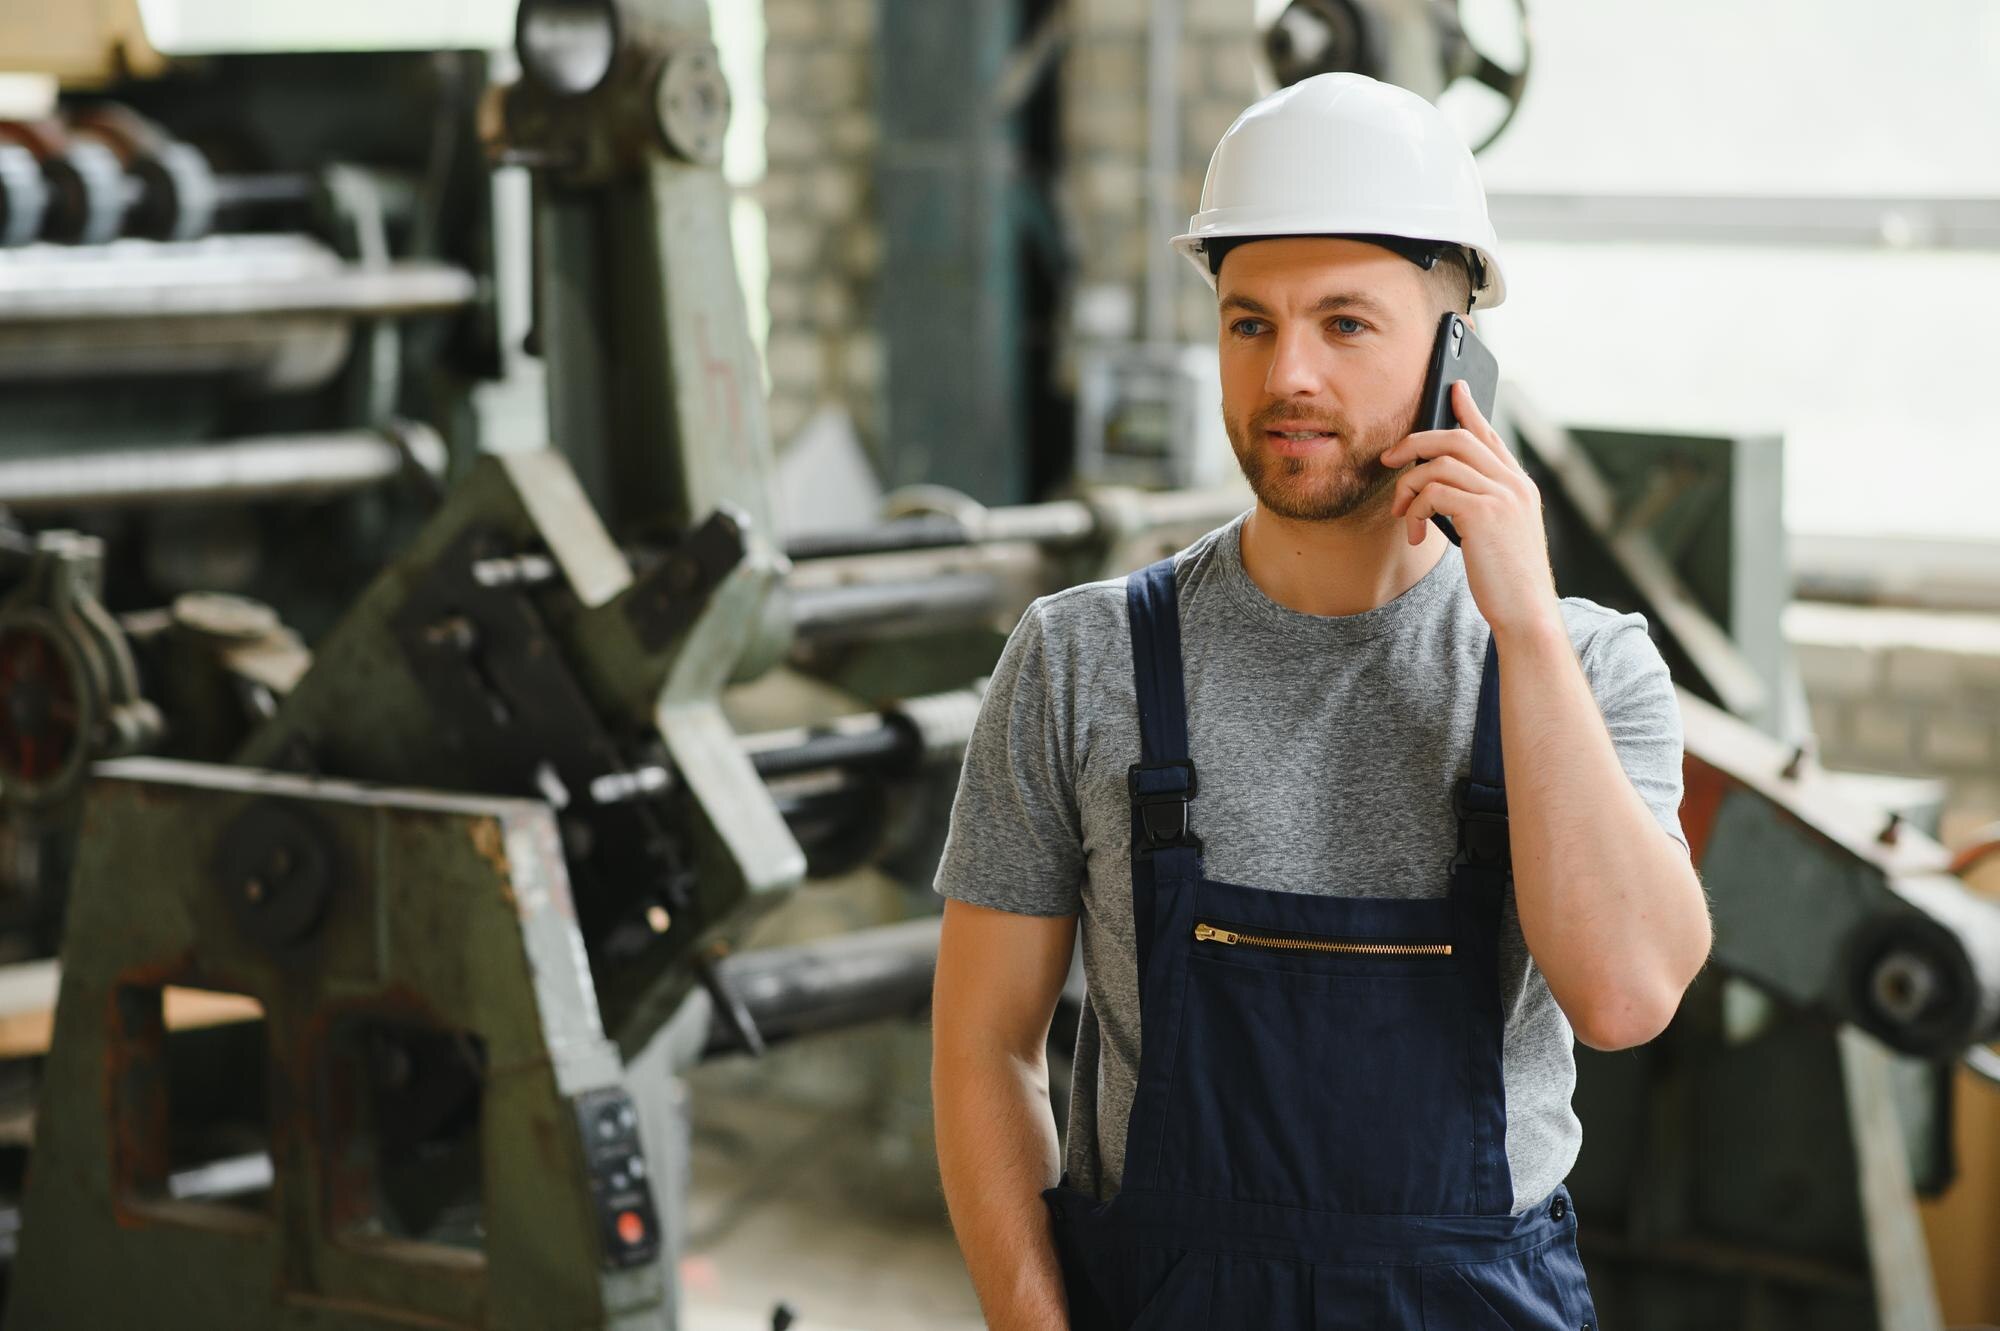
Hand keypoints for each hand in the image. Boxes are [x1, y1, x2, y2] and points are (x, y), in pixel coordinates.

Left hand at [1380, 380, 1559, 641]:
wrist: (1526, 612)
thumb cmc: (1506, 580)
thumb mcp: (1497, 535)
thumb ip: (1479, 504)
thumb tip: (1439, 488)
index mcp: (1519, 486)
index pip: (1490, 436)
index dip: (1470, 410)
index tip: (1455, 388)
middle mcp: (1514, 484)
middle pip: (1458, 438)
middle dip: (1416, 444)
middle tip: (1390, 460)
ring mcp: (1502, 496)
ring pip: (1440, 464)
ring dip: (1409, 488)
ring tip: (1401, 516)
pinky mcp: (1484, 513)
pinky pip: (1434, 492)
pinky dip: (1414, 510)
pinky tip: (1412, 534)